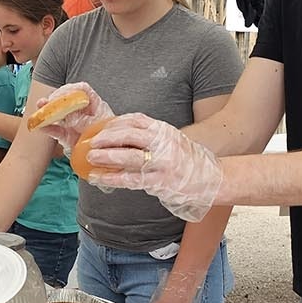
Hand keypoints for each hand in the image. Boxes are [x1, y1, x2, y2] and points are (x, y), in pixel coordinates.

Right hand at [32, 82, 113, 149]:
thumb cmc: (109, 138)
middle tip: (46, 101)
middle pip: (67, 100)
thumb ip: (84, 121)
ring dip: (48, 110)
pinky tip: (39, 126)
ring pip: (59, 114)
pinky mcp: (67, 136)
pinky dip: (48, 128)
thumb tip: (68, 116)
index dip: (71, 89)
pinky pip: (56, 131)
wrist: (107, 156)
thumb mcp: (98, 126)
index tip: (62, 95)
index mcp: (95, 105)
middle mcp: (82, 112)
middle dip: (54, 99)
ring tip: (39, 106)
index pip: (82, 89)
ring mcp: (74, 123)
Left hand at [85, 113, 222, 221]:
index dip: (115, 124)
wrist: (211, 179)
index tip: (100, 128)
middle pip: (129, 135)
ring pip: (128, 157)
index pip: (135, 120)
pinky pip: (131, 179)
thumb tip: (118, 136)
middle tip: (91, 143)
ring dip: (106, 157)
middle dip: (106, 138)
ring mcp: (162, 163)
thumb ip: (150, 136)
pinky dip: (112, 178)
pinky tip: (99, 178)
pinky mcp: (160, 182)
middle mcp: (163, 144)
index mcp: (164, 130)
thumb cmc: (187, 160)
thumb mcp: (171, 140)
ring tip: (91, 158)